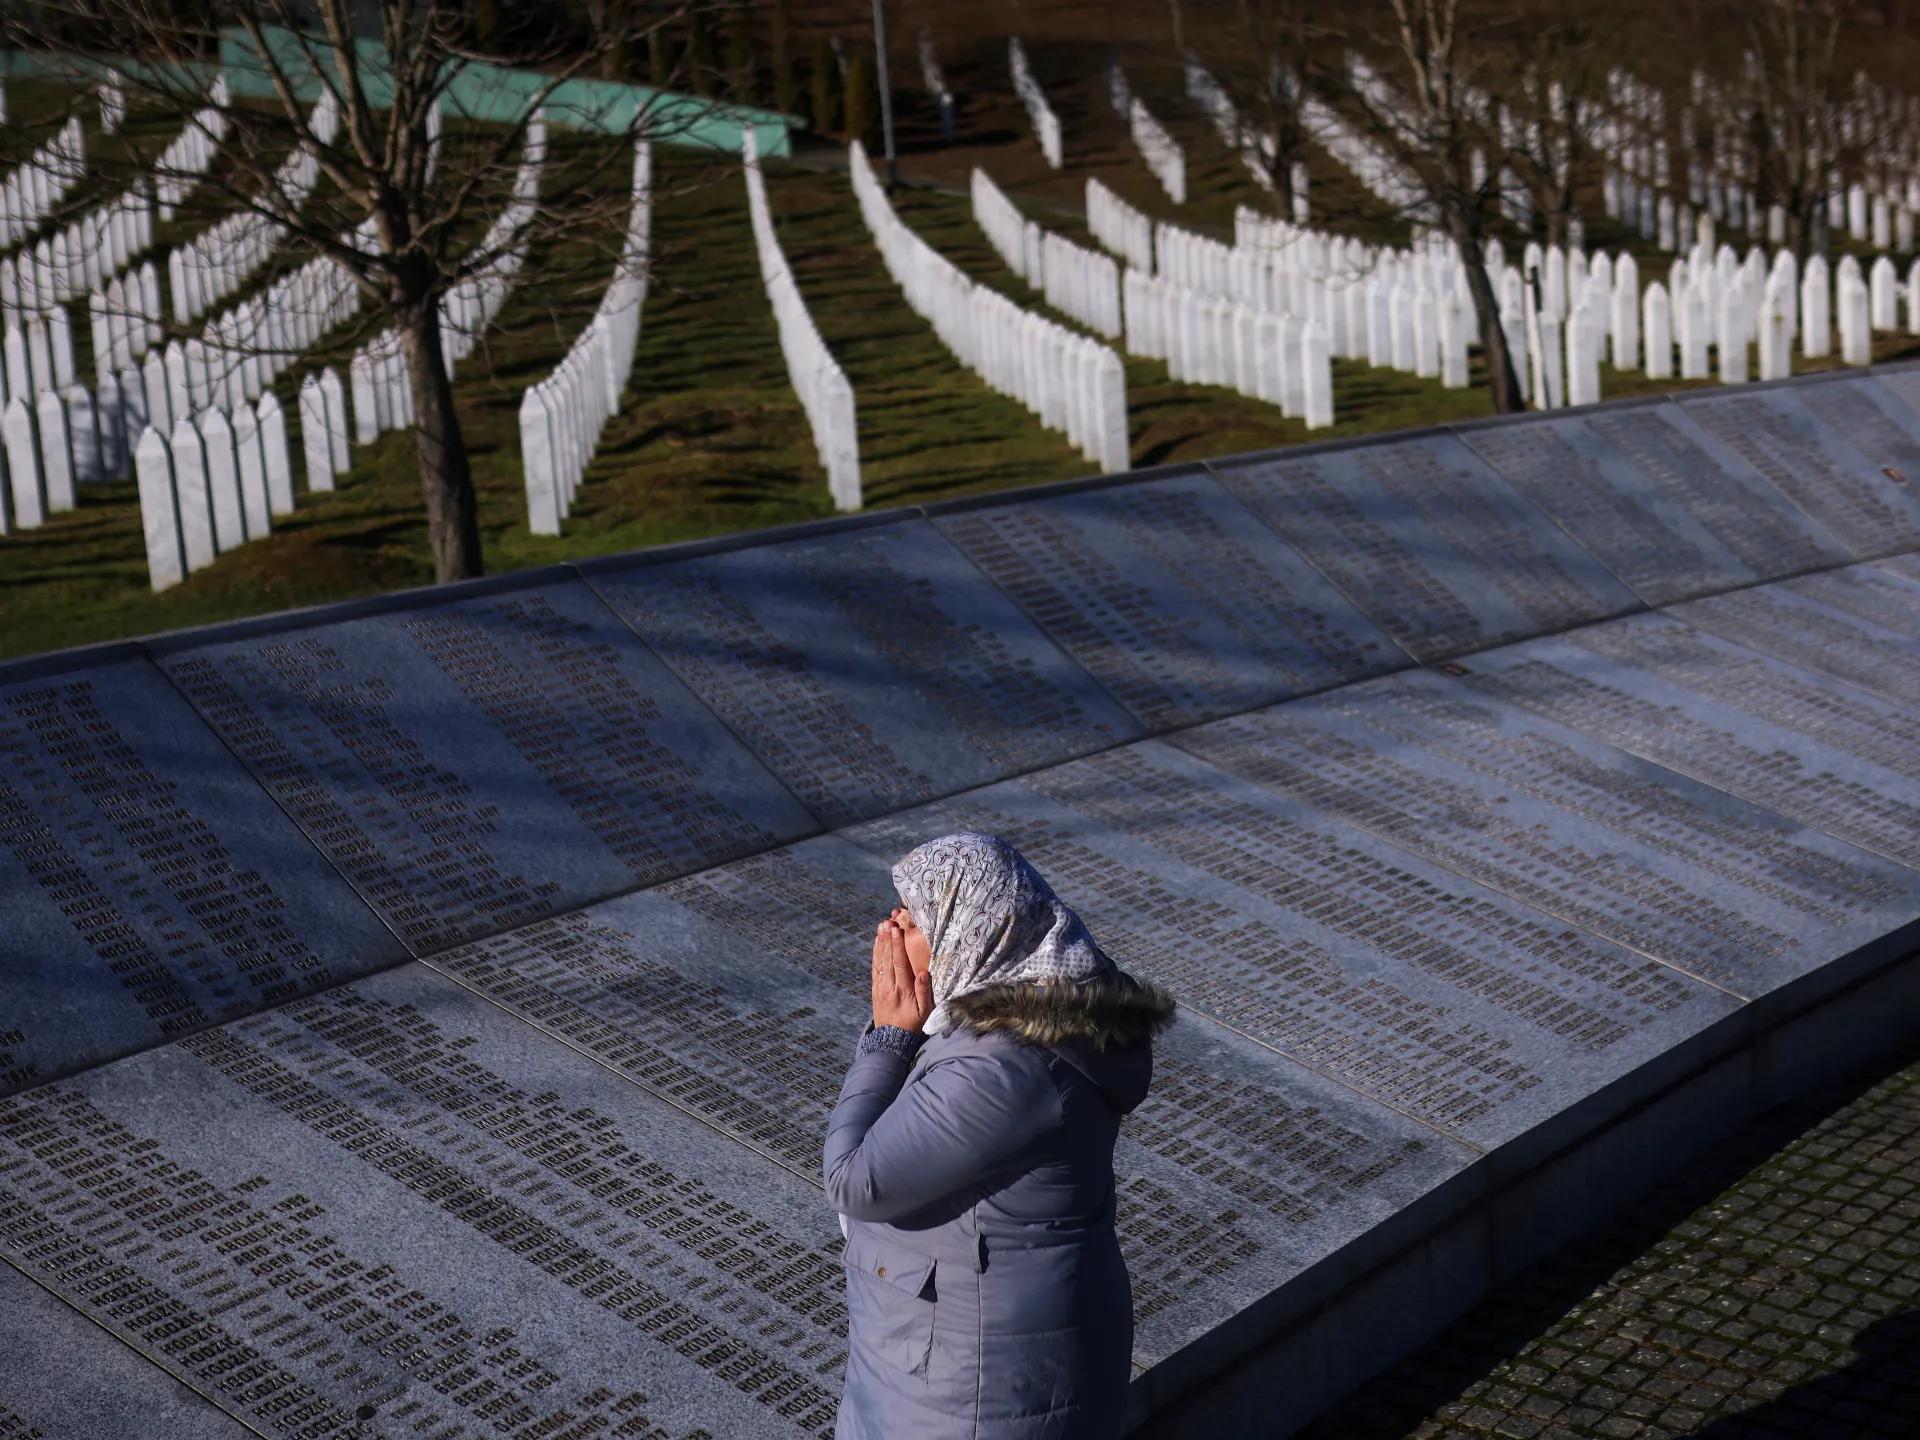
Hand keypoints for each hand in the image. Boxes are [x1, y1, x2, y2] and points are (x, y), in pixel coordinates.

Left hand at [872, 918, 933, 1033]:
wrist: (892, 1039)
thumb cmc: (913, 1024)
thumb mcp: (924, 1012)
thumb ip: (924, 992)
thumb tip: (924, 973)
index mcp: (902, 990)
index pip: (899, 963)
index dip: (897, 946)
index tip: (896, 930)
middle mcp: (889, 986)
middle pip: (887, 958)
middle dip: (887, 939)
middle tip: (887, 922)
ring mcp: (880, 987)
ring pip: (879, 961)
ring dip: (880, 943)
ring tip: (881, 926)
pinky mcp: (875, 989)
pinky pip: (875, 968)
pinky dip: (875, 954)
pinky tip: (876, 942)